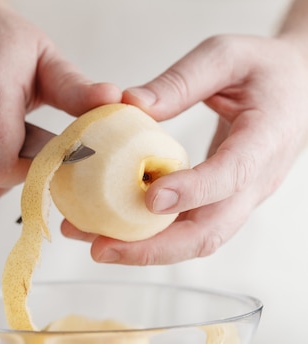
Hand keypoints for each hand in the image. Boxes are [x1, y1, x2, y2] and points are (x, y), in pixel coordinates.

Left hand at [63, 34, 307, 263]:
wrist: (298, 90)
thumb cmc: (265, 69)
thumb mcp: (227, 55)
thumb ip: (182, 79)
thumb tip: (130, 104)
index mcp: (266, 138)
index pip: (232, 174)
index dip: (193, 191)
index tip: (151, 198)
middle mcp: (256, 180)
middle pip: (210, 231)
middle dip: (154, 248)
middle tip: (102, 248)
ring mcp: (239, 198)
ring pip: (195, 240)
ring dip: (144, 249)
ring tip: (95, 244)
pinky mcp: (222, 203)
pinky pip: (187, 229)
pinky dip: (149, 236)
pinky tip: (112, 228)